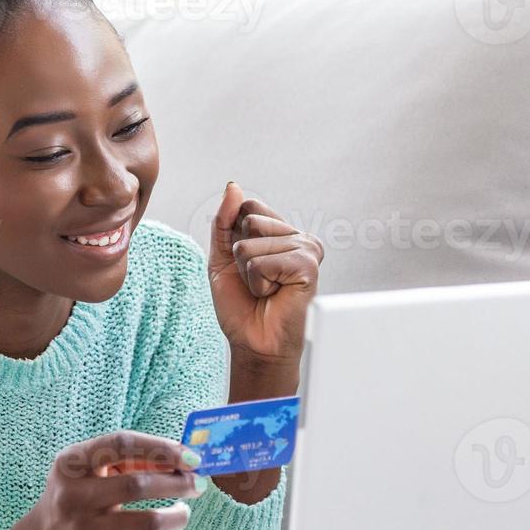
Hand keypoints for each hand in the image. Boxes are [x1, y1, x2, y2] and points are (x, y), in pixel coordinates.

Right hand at [22, 430, 205, 529]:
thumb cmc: (83, 492)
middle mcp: (73, 495)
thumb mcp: (94, 467)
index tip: (191, 457)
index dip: (160, 447)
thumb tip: (185, 460)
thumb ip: (134, 459)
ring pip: (148, 522)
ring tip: (183, 512)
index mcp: (72, 462)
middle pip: (137, 485)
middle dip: (177, 484)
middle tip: (197, 484)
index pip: (120, 444)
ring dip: (178, 516)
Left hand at [208, 181, 323, 368]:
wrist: (254, 342)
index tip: (244, 264)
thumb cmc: (242, 305)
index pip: (248, 206)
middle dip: (240, 256)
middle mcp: (296, 236)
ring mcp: (306, 248)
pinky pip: (261, 262)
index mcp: (279, 231)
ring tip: (266, 290)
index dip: (234, 237)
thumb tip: (233, 187)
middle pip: (249, 221)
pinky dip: (258, 283)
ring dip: (248, 274)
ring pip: (250, 244)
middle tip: (256, 281)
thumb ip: (224, 221)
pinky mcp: (308, 265)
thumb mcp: (222, 258)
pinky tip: (275, 294)